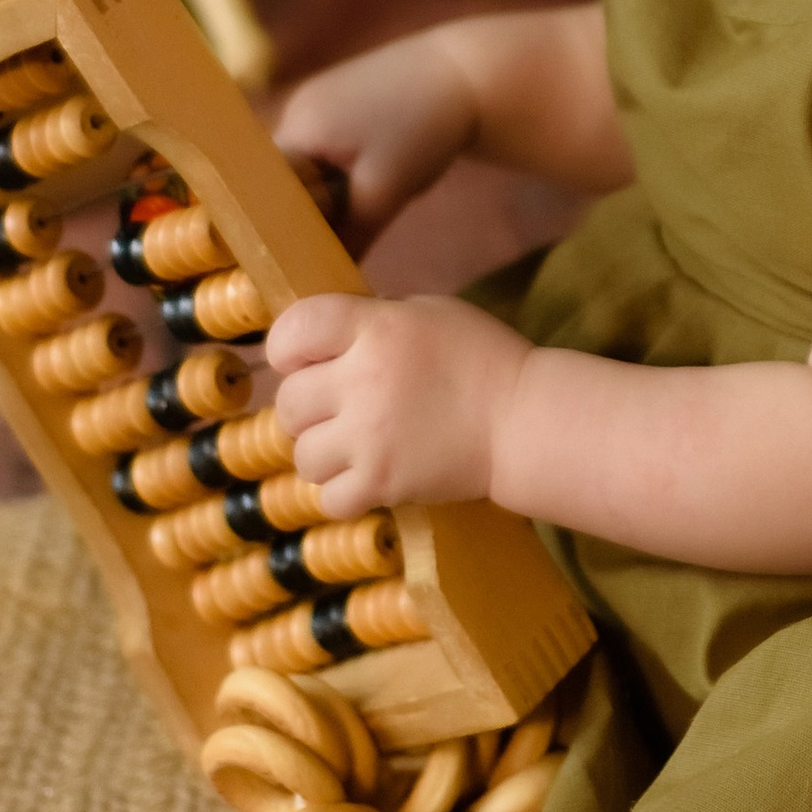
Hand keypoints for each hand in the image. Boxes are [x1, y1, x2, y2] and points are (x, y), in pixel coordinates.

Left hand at [265, 289, 527, 518]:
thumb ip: (372, 320)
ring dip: (323, 452)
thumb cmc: (481, 358)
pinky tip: (367, 477)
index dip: (287, 347)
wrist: (524, 420)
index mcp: (376, 329)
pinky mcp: (382, 483)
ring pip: (302, 455)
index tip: (302, 359)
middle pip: (288, 402)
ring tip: (356, 446)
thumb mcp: (427, 313)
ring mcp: (370, 437)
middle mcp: (364, 381)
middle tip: (338, 408)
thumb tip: (323, 338)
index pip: (293, 330)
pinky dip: (343, 492)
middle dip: (307, 406)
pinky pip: (329, 497)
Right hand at [272, 29, 481, 253]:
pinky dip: (338, 171)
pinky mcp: (340, 99)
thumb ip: (351, 236)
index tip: (290, 256)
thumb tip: (326, 282)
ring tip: (354, 209)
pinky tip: (367, 181)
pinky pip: (323, 147)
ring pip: (305, 164)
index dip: (273, 224)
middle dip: (302, 211)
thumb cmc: (427, 130)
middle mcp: (298, 108)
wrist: (469, 76)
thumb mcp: (386, 191)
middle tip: (323, 244)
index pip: (262, 187)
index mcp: (300, 126)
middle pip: (280, 177)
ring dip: (323, 191)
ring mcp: (318, 99)